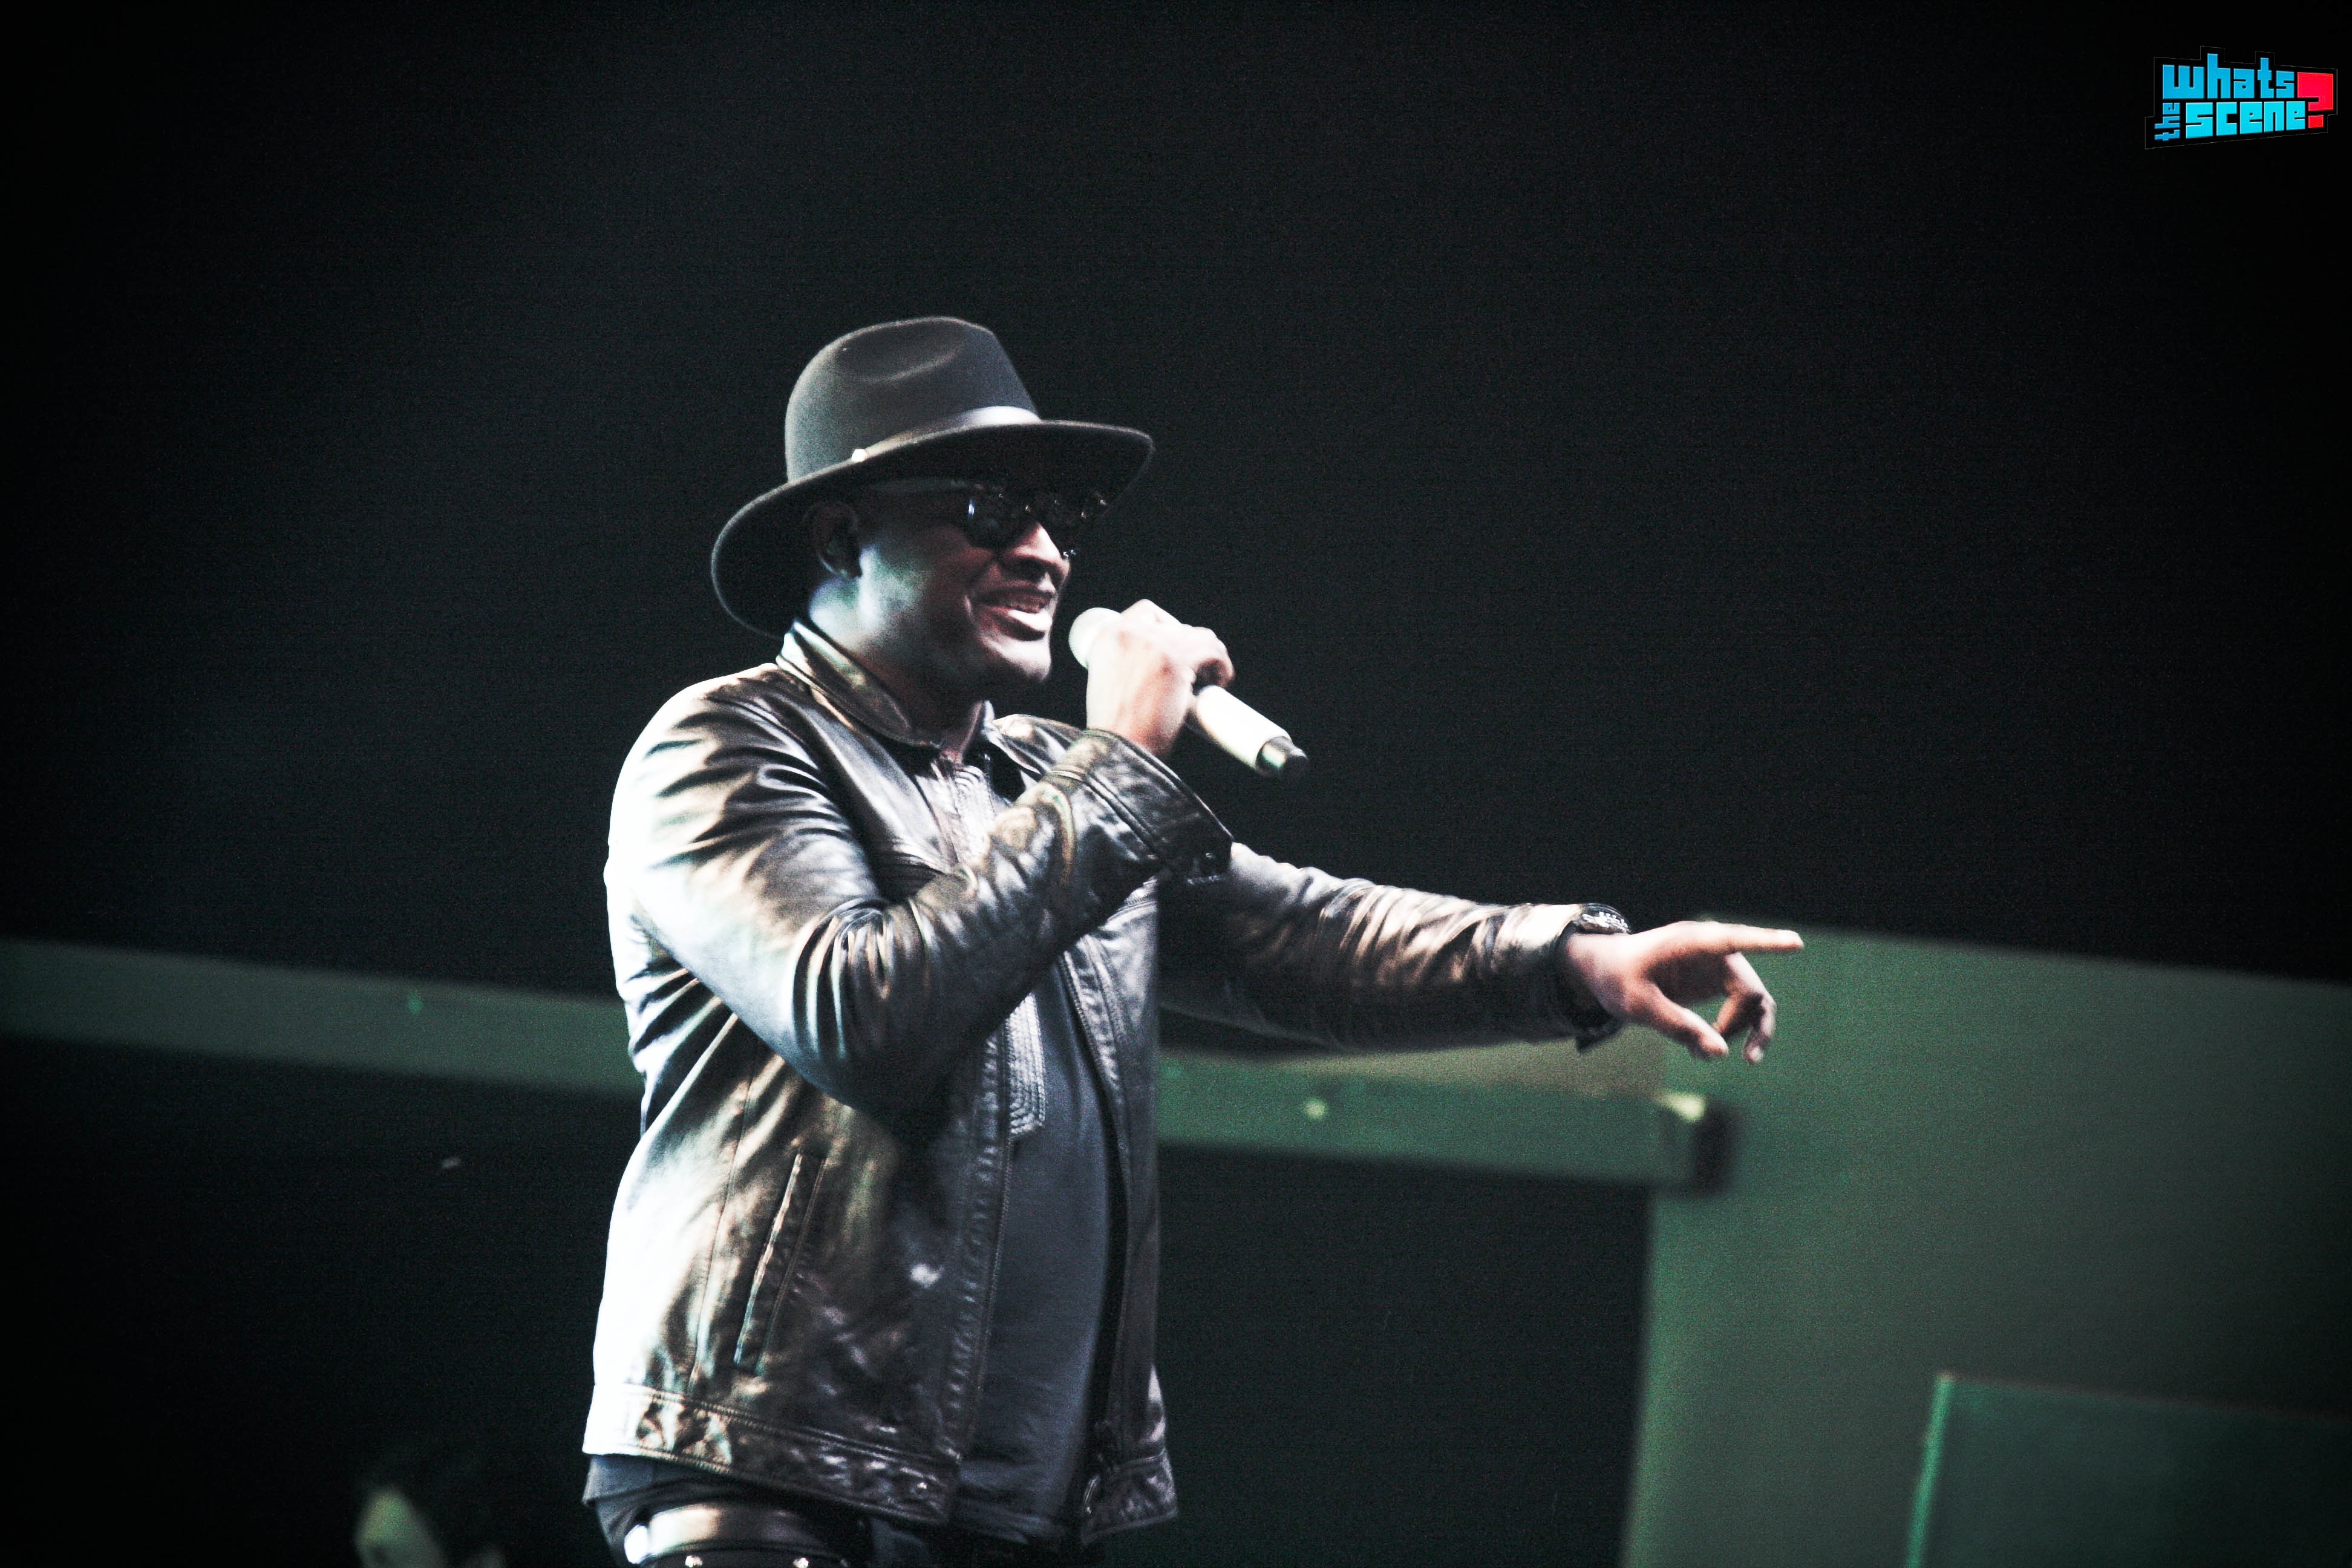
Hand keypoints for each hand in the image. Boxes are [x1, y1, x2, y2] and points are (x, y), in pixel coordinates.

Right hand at [1083, 600, 1234, 757]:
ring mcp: (1154, 644)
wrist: (1118, 749)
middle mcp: (1129, 633)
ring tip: (1210, 679)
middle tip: (1194, 674)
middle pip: (1178, 626)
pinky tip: (1220, 682)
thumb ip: (1127, 664)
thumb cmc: (1116, 727)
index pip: (1148, 612)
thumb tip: (1158, 663)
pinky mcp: (1176, 660)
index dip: (1169, 628)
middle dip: (1190, 648)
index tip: (1176, 650)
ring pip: (1199, 636)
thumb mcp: (1109, 683)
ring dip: (1209, 656)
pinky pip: (1213, 651)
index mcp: (1108, 638)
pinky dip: (1222, 666)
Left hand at [1562, 920, 1802, 1062]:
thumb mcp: (1637, 1005)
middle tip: (1700, 1051)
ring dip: (1741, 1033)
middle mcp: (1713, 951)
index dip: (1766, 943)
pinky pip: (1743, 1010)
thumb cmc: (1618, 978)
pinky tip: (1702, 1050)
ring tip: (1703, 1057)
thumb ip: (1677, 1026)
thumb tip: (1720, 1053)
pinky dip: (1731, 1032)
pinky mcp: (1719, 983)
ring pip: (1755, 1003)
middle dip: (1735, 1028)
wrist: (1606, 970)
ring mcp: (1719, 966)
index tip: (1795, 943)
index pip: (1735, 940)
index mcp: (1691, 943)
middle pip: (1750, 992)